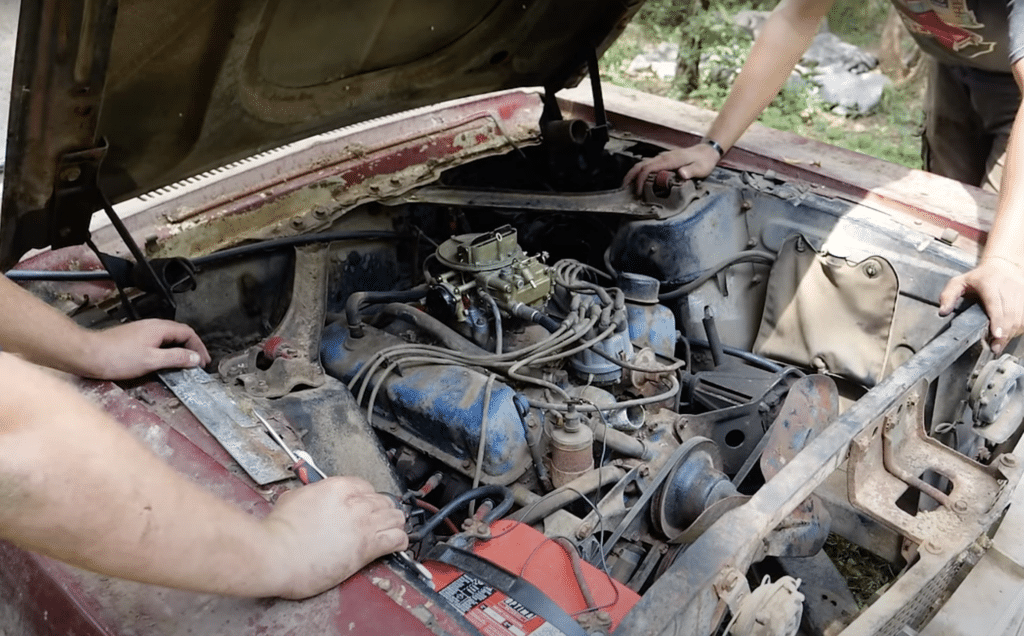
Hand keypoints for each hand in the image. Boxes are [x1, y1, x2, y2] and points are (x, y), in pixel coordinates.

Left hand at [80, 319, 211, 379]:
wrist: (87, 354)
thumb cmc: (117, 358)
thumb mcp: (151, 361)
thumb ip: (176, 358)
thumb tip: (196, 358)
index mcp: (159, 328)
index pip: (188, 333)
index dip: (199, 347)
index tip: (204, 362)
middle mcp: (152, 325)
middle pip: (179, 333)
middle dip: (191, 347)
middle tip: (197, 363)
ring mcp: (142, 330)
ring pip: (168, 337)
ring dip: (180, 348)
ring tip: (184, 363)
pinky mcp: (134, 337)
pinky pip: (158, 340)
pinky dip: (167, 349)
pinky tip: (164, 360)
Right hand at [261, 477, 408, 598]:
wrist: (276, 555)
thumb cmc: (278, 532)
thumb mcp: (293, 499)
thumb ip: (311, 495)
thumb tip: (313, 499)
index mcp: (337, 488)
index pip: (365, 486)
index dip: (366, 497)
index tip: (365, 505)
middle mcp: (355, 503)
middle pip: (382, 500)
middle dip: (382, 509)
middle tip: (380, 518)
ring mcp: (364, 524)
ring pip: (395, 517)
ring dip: (394, 522)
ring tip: (393, 529)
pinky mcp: (368, 547)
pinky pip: (397, 539)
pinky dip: (400, 541)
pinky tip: (398, 544)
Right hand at [622, 144, 720, 193]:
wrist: (707, 151)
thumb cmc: (704, 161)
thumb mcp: (700, 168)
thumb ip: (690, 171)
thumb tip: (681, 174)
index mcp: (670, 160)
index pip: (648, 168)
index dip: (640, 180)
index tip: (638, 192)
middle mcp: (663, 157)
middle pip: (640, 165)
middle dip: (630, 176)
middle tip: (623, 189)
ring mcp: (662, 158)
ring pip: (642, 164)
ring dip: (633, 174)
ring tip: (627, 186)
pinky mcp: (663, 160)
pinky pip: (647, 165)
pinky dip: (639, 172)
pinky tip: (638, 180)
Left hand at [939, 257, 1023, 354]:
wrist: (1004, 265)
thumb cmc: (979, 277)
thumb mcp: (958, 282)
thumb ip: (948, 296)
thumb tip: (943, 312)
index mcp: (989, 283)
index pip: (995, 303)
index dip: (997, 320)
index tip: (996, 335)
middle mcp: (1008, 287)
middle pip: (1010, 313)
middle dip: (1004, 333)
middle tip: (995, 347)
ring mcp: (1020, 292)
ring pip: (1021, 316)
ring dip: (1012, 332)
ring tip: (1000, 343)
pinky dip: (1020, 327)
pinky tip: (1010, 334)